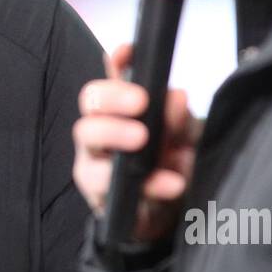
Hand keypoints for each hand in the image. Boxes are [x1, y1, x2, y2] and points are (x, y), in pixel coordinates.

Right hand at [72, 43, 202, 243]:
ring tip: (143, 138)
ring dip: (115, 133)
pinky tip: (171, 183)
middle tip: (140, 102)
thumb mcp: (185, 140)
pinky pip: (110, 185)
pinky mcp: (97, 194)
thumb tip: (176, 96)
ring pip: (87, 137)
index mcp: (122, 109)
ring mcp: (93, 161)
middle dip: (113, 96)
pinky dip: (147, 183)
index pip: (112, 76)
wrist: (167, 220)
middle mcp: (101, 129)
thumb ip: (180, 118)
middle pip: (89, 100)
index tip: (128, 52)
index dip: (117, 61)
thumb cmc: (170, 167)